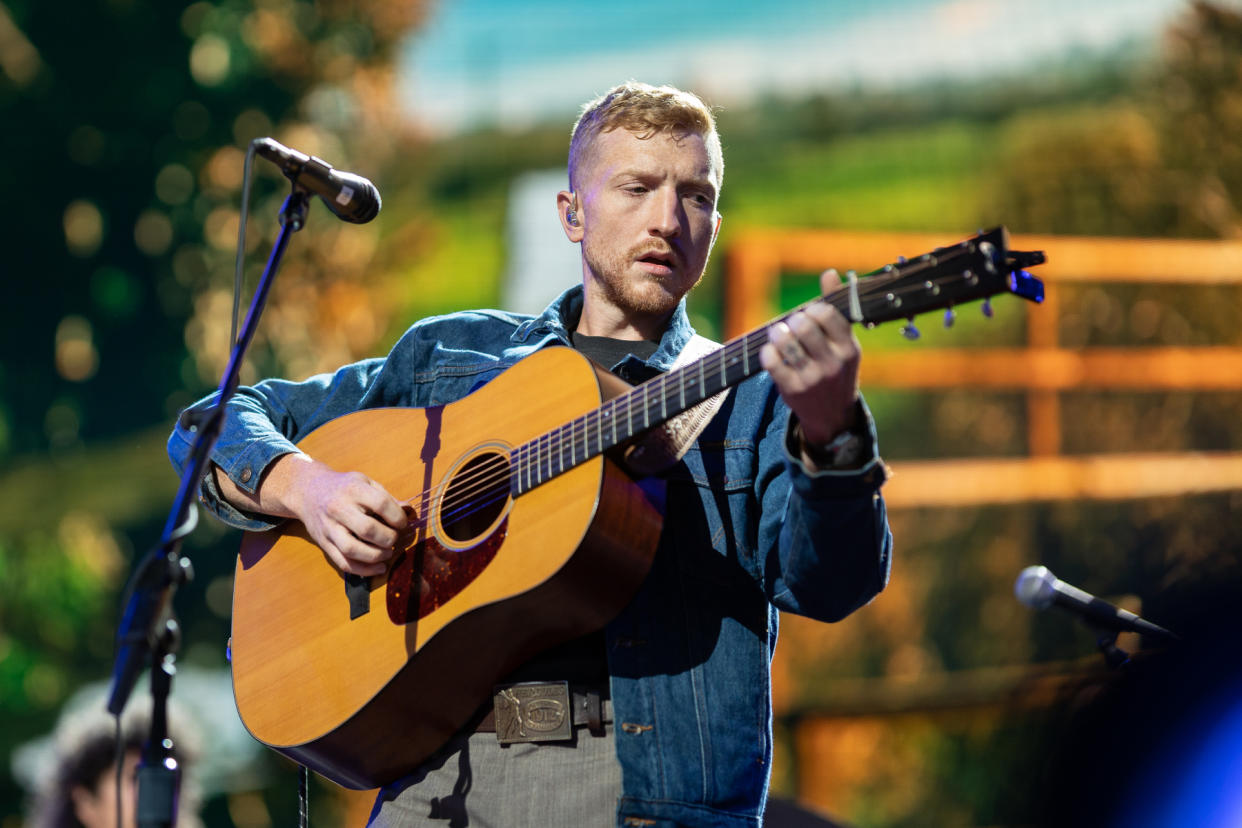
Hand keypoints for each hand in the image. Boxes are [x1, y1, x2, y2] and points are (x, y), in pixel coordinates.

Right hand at [283, 460, 408, 576]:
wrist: (308, 491)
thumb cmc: (343, 487)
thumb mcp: (365, 482)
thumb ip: (386, 497)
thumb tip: (409, 512)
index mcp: (353, 489)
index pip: (381, 504)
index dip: (397, 517)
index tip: (402, 523)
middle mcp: (339, 508)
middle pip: (367, 529)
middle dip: (388, 538)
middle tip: (394, 538)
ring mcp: (329, 528)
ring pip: (353, 550)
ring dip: (376, 556)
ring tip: (387, 553)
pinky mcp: (324, 544)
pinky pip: (343, 563)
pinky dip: (363, 570)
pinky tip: (378, 568)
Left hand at [759, 268, 860, 445]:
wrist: (832, 416)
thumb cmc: (836, 369)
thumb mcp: (844, 343)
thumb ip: (836, 309)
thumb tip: (829, 273)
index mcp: (849, 349)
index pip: (828, 315)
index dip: (813, 309)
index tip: (809, 315)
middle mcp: (833, 364)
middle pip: (804, 327)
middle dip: (793, 321)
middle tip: (791, 325)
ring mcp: (812, 378)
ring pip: (786, 343)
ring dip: (777, 333)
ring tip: (778, 334)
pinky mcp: (792, 390)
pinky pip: (772, 361)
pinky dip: (767, 351)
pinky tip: (771, 351)